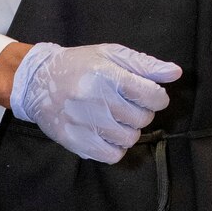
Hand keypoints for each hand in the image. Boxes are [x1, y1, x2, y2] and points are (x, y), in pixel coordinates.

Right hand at [9, 41, 180, 162]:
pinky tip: (106, 134)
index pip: (152, 96)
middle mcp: (95, 99)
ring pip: (129, 139)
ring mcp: (84, 122)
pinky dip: (115, 147)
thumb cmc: (79, 65)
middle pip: (142, 118)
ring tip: (114, 119)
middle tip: (126, 105)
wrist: (36, 82)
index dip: (157, 97)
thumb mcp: (111, 54)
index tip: (148, 95)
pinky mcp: (75, 141)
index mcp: (107, 74)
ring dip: (128, 130)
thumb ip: (145, 64)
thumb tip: (174, 73)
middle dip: (140, 112)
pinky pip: (111, 155)